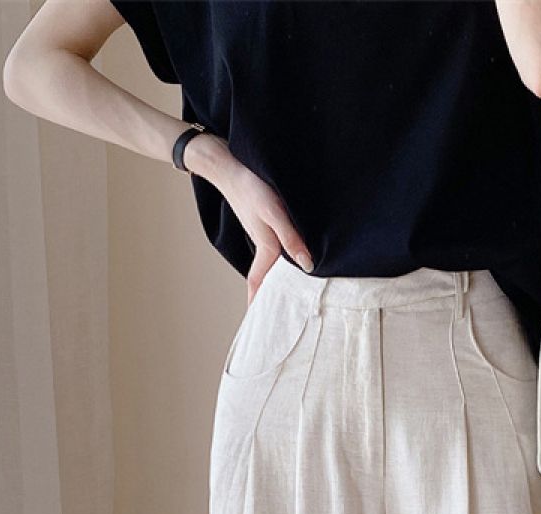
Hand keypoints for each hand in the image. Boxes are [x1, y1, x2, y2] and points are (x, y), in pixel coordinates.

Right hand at [184, 132, 313, 306]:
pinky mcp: (265, 222)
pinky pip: (274, 249)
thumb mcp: (275, 213)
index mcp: (265, 248)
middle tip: (276, 316)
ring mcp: (264, 233)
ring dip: (276, 280)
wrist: (231, 164)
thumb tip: (308, 267)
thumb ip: (291, 239)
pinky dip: (280, 261)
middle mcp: (264, 244)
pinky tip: (289, 259)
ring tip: (286, 295)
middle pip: (266, 278)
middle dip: (269, 297)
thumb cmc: (252, 187)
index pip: (260, 283)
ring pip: (272, 263)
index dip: (258, 303)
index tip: (257, 323)